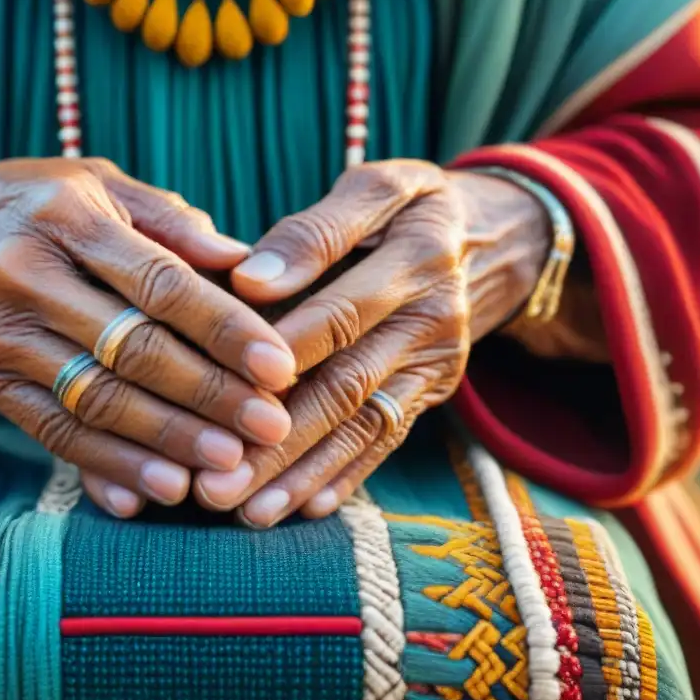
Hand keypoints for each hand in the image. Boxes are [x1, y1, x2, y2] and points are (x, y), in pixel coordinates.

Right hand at [0, 157, 296, 514]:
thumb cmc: (34, 205)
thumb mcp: (97, 186)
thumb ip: (171, 221)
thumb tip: (246, 263)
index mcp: (67, 217)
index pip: (159, 282)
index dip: (223, 329)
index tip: (277, 367)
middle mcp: (24, 275)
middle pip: (131, 349)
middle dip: (208, 396)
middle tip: (269, 429)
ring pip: (94, 400)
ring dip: (165, 441)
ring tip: (225, 469)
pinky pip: (50, 432)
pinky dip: (105, 467)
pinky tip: (154, 491)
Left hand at [193, 161, 551, 526]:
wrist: (484, 239)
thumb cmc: (404, 209)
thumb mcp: (376, 188)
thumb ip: (315, 230)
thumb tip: (250, 278)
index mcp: (416, 257)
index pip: (342, 309)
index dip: (285, 346)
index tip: (224, 381)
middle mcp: (431, 318)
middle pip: (345, 384)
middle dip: (278, 436)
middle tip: (215, 479)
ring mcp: (433, 365)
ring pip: (360, 425)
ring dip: (302, 471)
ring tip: (246, 512)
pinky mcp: (429, 394)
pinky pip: (385, 441)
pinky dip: (344, 476)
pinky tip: (301, 508)